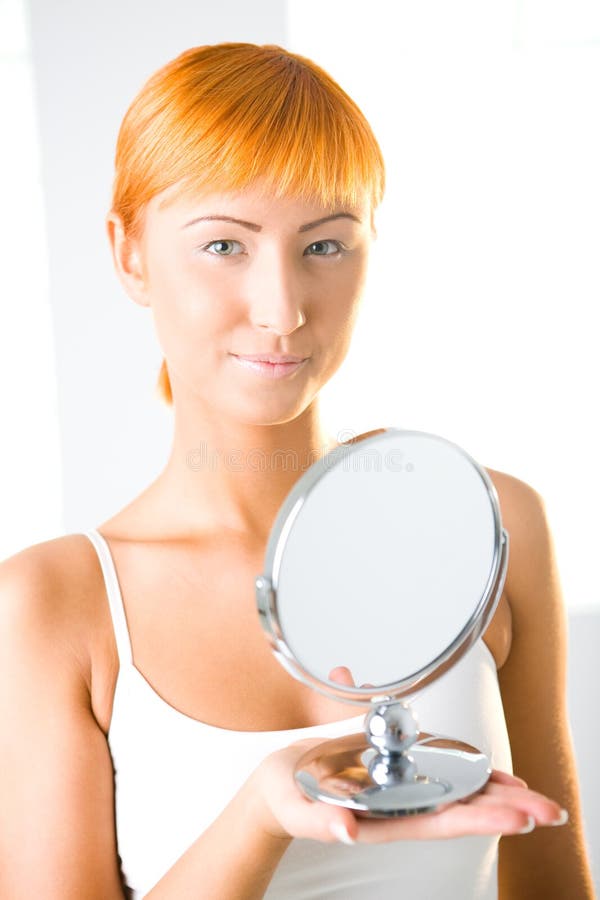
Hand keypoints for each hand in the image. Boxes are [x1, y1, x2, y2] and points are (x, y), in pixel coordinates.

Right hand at [250, 740, 567, 845]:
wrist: (276, 788)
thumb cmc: (284, 798)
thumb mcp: (296, 806)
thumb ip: (320, 820)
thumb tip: (346, 830)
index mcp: (383, 818)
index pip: (443, 821)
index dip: (484, 818)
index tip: (521, 817)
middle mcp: (399, 806)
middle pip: (463, 809)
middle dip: (507, 808)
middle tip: (550, 807)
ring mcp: (399, 789)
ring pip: (457, 793)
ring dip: (496, 792)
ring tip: (533, 793)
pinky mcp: (393, 770)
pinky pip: (440, 773)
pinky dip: (470, 772)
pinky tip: (489, 770)